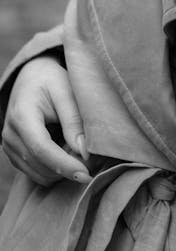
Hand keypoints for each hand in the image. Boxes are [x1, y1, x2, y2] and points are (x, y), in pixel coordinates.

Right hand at [1, 56, 90, 186]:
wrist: (31, 77)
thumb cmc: (51, 81)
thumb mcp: (66, 92)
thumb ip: (74, 121)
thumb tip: (84, 153)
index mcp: (22, 115)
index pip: (41, 148)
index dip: (64, 164)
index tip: (86, 174)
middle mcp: (10, 135)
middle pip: (40, 165)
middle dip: (67, 168)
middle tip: (92, 158)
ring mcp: (9, 147)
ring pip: (38, 174)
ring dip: (61, 170)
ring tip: (79, 150)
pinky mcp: (14, 154)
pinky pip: (35, 172)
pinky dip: (54, 169)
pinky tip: (67, 152)